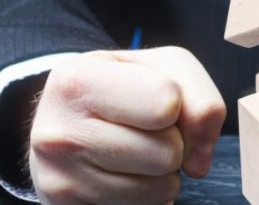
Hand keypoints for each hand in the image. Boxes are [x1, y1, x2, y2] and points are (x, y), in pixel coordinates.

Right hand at [28, 47, 226, 204]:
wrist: (66, 118)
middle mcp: (59, 132)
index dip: (176, 103)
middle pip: (168, 152)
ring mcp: (61, 179)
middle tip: (145, 129)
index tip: (154, 99)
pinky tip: (123, 173)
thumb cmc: (124, 87)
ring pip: (162, 189)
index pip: (166, 103)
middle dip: (173, 141)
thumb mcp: (163, 67)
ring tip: (134, 149)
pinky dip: (149, 195)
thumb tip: (199, 162)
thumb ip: (199, 98)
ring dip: (163, 172)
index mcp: (77, 80)